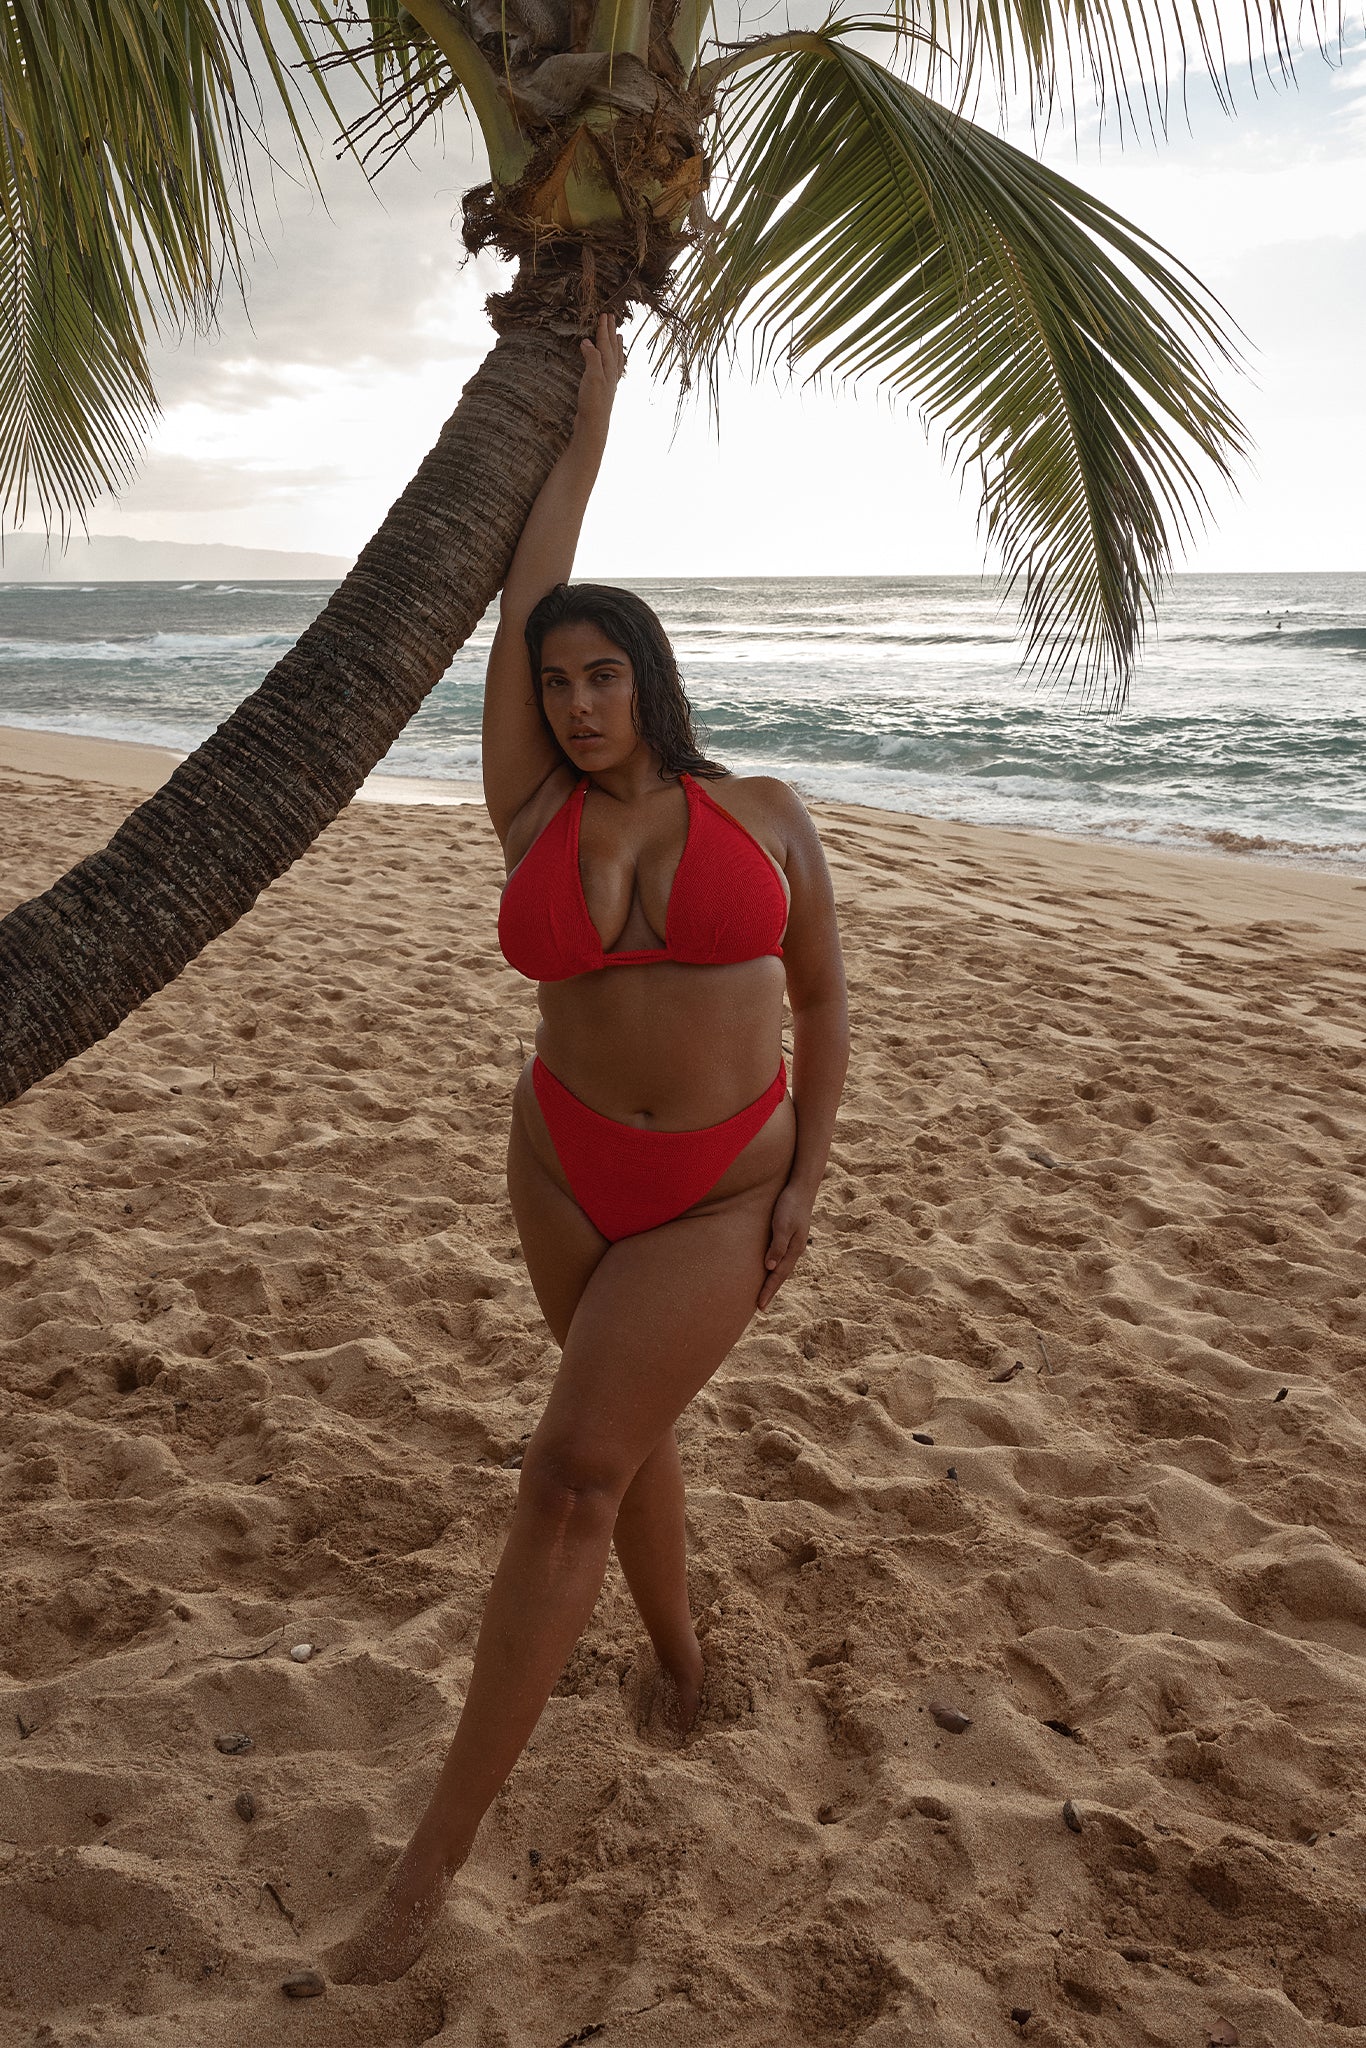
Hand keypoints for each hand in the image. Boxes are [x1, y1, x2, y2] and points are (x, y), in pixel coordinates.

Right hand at [573, 313, 625, 440]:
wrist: (593, 426)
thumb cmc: (593, 403)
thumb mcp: (592, 377)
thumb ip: (592, 358)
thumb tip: (588, 342)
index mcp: (608, 368)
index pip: (606, 344)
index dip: (604, 329)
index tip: (604, 315)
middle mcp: (611, 374)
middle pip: (613, 348)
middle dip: (611, 333)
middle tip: (612, 318)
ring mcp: (609, 383)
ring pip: (615, 359)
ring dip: (616, 347)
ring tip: (619, 337)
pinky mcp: (603, 391)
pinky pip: (611, 370)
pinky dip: (612, 362)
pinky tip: (610, 364)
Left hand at [758, 1182, 812, 1311]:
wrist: (801, 1187)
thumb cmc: (789, 1204)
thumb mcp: (783, 1225)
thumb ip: (777, 1245)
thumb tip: (769, 1267)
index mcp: (794, 1249)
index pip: (778, 1275)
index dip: (768, 1291)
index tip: (760, 1306)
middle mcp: (795, 1249)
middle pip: (781, 1275)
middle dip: (771, 1290)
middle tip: (760, 1307)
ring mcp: (793, 1243)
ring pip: (782, 1267)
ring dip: (773, 1281)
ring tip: (764, 1292)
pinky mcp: (789, 1236)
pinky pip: (781, 1258)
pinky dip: (775, 1268)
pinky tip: (770, 1268)